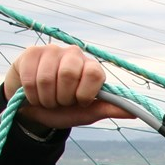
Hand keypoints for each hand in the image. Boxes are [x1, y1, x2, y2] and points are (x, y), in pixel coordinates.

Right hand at [3, 44, 132, 130]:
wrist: (34, 109)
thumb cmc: (64, 110)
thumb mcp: (88, 113)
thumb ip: (108, 109)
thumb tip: (133, 113)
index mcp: (92, 68)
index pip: (95, 74)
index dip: (85, 94)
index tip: (80, 102)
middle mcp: (75, 54)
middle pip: (69, 74)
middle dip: (63, 97)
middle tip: (62, 101)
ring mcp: (52, 50)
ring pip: (48, 78)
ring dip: (47, 98)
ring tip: (48, 99)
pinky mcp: (31, 52)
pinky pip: (31, 78)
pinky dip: (32, 94)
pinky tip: (34, 94)